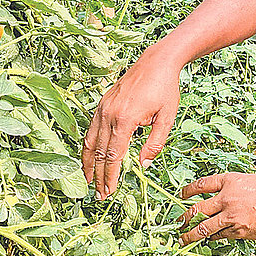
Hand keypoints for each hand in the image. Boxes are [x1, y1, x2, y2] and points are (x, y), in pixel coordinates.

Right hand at [82, 47, 181, 198]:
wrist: (156, 61)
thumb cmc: (165, 88)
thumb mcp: (167, 118)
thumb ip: (154, 143)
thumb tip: (143, 165)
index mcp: (126, 120)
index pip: (113, 156)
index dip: (110, 176)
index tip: (108, 192)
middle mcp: (109, 114)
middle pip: (99, 152)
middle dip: (98, 176)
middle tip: (98, 194)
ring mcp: (103, 108)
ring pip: (89, 141)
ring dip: (88, 163)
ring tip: (88, 179)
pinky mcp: (102, 103)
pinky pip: (91, 129)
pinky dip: (88, 145)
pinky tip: (90, 155)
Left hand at [178, 172, 255, 244]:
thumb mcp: (250, 181)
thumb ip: (232, 189)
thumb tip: (219, 199)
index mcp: (229, 180)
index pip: (201, 185)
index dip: (188, 191)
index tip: (181, 195)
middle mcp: (226, 198)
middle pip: (196, 209)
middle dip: (184, 218)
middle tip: (178, 223)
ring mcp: (232, 216)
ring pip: (204, 228)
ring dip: (191, 234)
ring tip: (183, 239)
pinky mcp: (240, 231)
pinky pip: (221, 236)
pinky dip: (214, 237)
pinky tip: (211, 238)